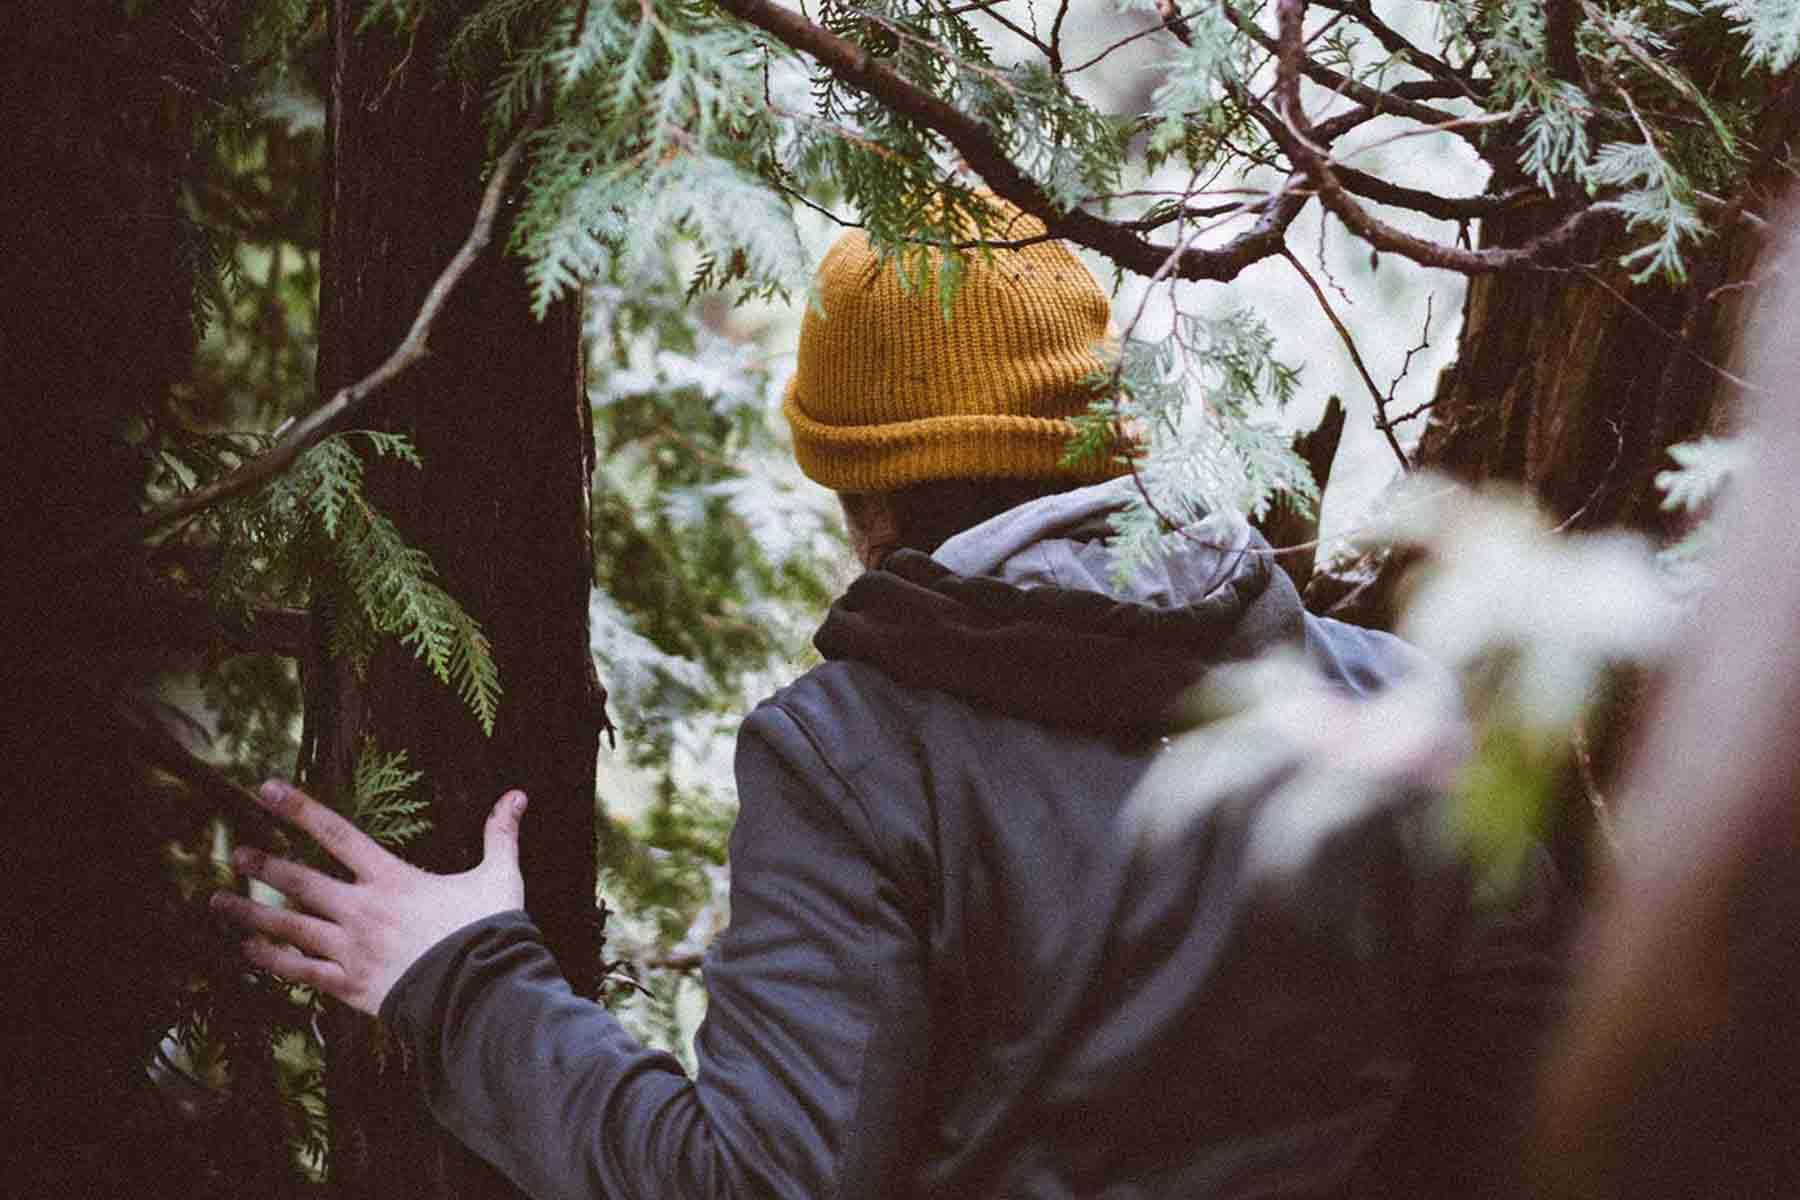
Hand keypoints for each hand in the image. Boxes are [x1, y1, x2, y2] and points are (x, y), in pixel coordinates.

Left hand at [210, 779, 527, 1015]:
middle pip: (299, 881)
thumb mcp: (500, 878)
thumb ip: (501, 835)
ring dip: (250, 913)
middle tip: (235, 853)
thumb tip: (518, 795)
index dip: (298, 808)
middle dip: (263, 865)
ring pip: (288, 927)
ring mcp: (350, 949)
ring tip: (217, 902)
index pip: (337, 833)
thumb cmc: (488, 932)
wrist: (478, 993)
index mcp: (391, 879)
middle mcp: (361, 909)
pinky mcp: (348, 985)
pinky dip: (271, 960)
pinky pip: (299, 971)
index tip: (265, 789)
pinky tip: (249, 950)